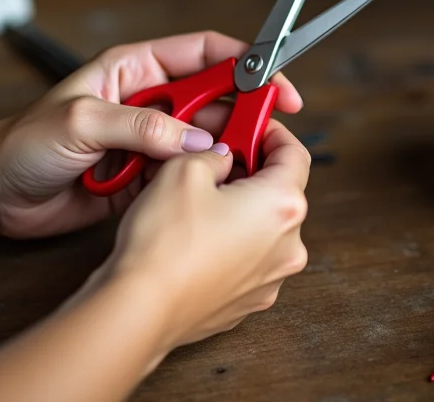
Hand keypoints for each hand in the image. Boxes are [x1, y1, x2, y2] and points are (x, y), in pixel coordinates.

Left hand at [0, 31, 302, 238]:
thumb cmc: (22, 143)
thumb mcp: (81, 120)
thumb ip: (141, 125)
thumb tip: (196, 140)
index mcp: (136, 70)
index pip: (203, 54)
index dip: (244, 63)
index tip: (273, 80)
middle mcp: (151, 101)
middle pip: (216, 99)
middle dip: (244, 113)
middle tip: (266, 133)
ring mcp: (152, 140)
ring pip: (207, 140)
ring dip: (224, 152)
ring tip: (238, 166)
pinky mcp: (148, 177)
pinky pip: (188, 175)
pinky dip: (202, 182)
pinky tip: (209, 189)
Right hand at [90, 120, 309, 360]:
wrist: (139, 311)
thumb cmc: (165, 242)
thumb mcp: (186, 168)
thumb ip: (214, 153)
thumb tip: (222, 156)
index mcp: (283, 205)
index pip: (295, 153)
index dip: (271, 131)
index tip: (250, 123)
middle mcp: (289, 245)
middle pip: (280, 189)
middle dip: (251, 167)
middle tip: (217, 154)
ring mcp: (270, 278)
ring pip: (263, 225)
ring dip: (240, 204)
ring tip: (200, 195)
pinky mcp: (248, 300)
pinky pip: (247, 256)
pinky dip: (230, 238)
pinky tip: (196, 232)